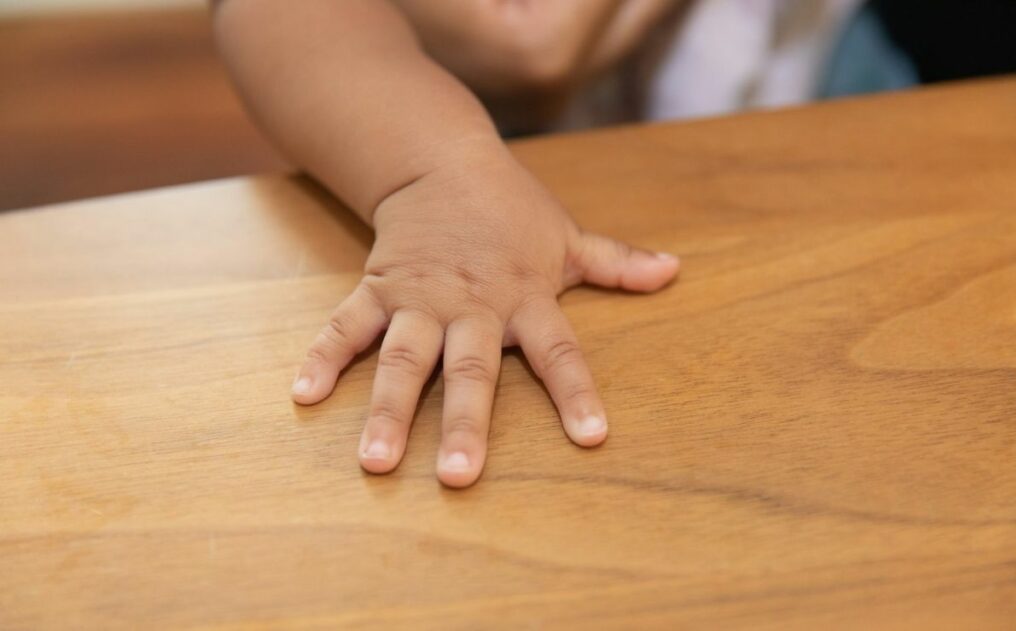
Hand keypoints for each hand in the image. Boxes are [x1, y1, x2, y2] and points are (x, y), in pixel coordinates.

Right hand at [291, 149, 678, 486]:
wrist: (441, 160)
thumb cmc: (512, 209)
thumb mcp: (567, 235)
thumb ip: (616, 261)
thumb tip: (674, 270)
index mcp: (525, 297)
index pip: (559, 351)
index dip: (576, 393)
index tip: (592, 438)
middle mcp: (473, 305)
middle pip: (471, 371)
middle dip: (465, 424)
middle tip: (458, 478)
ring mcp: (420, 298)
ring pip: (405, 358)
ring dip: (390, 409)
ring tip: (376, 461)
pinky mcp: (378, 286)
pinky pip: (347, 325)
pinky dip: (326, 356)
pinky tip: (304, 395)